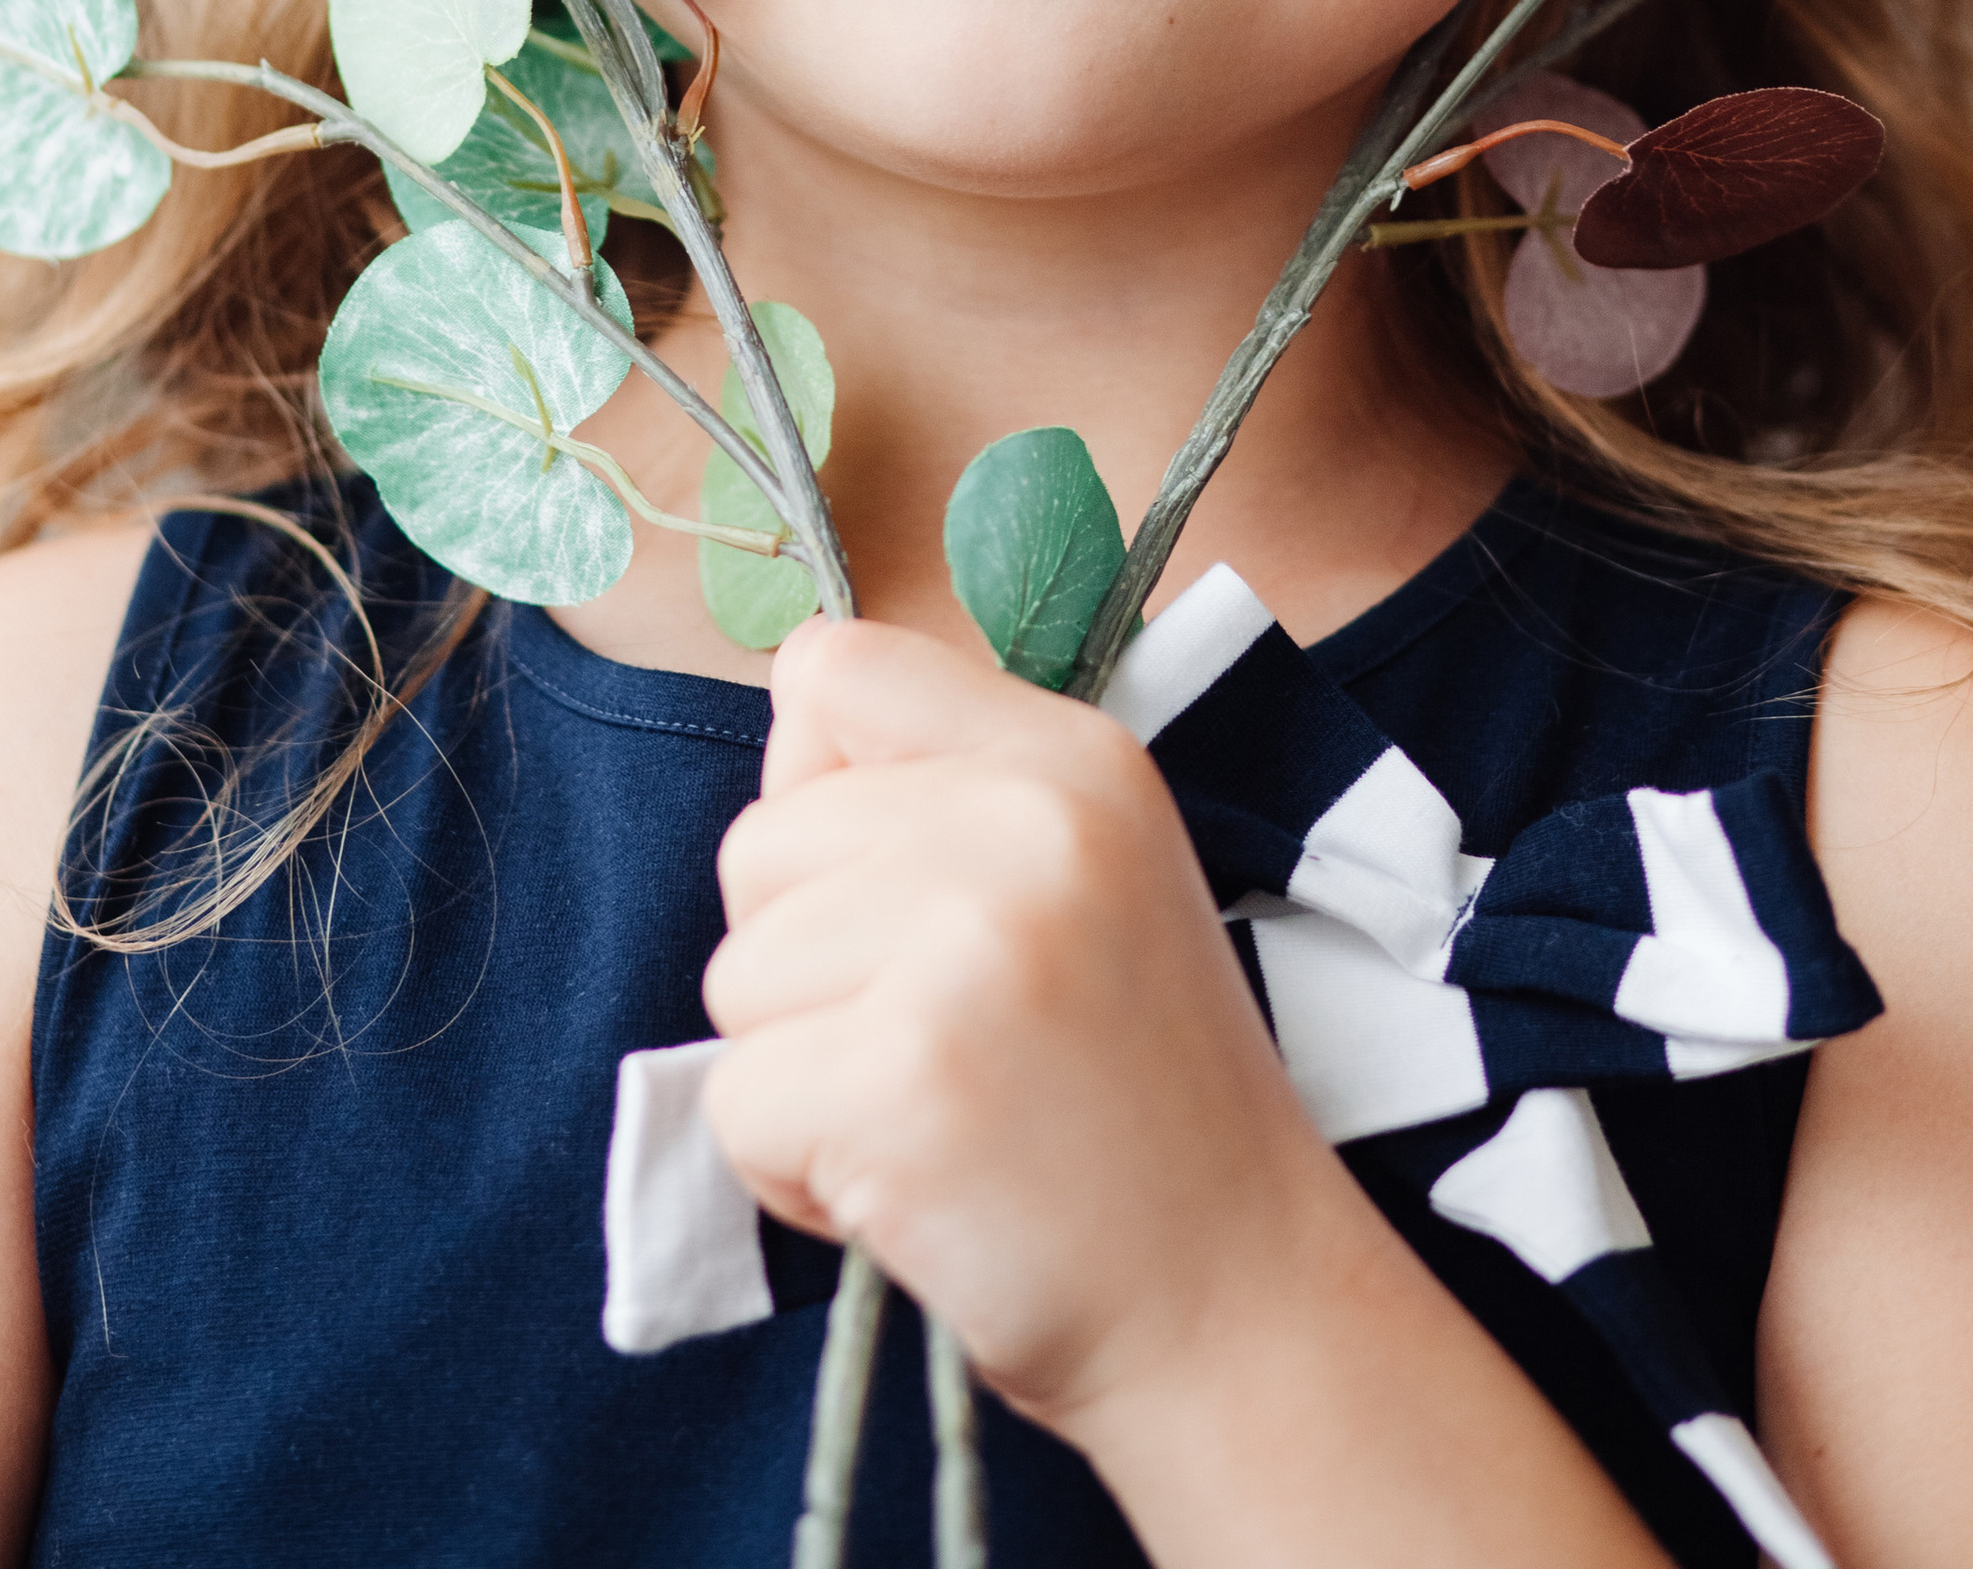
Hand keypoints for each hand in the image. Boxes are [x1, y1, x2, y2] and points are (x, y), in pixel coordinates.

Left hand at [702, 619, 1339, 1432]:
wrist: (1237, 1305)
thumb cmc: (1135, 1103)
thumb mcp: (1085, 885)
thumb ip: (940, 790)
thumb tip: (782, 732)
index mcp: (1072, 757)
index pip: (837, 667)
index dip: (819, 783)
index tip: (889, 889)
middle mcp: (1026, 822)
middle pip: (759, 844)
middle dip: (809, 968)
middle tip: (939, 1050)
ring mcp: (966, 948)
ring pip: (737, 977)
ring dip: (800, 1074)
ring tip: (932, 1121)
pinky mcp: (903, 1081)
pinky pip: (736, 1102)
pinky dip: (793, 1174)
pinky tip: (907, 1191)